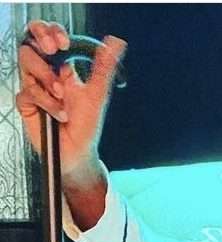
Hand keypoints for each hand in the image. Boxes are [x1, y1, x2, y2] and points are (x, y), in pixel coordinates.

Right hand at [15, 20, 126, 178]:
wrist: (77, 152)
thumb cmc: (86, 126)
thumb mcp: (98, 94)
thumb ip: (104, 67)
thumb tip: (117, 42)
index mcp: (62, 68)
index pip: (49, 37)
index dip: (51, 32)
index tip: (64, 42)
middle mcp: (46, 74)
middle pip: (31, 42)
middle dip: (41, 39)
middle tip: (53, 50)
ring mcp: (34, 87)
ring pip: (27, 63)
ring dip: (47, 78)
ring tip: (62, 97)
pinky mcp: (26, 102)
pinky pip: (28, 91)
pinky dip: (46, 103)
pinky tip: (58, 115)